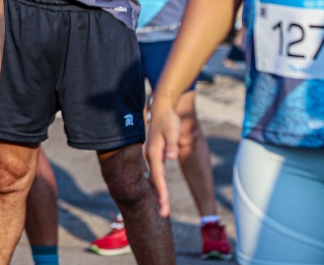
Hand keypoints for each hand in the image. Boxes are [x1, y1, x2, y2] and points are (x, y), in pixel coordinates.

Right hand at [145, 97, 181, 217]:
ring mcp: (150, 156)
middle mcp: (150, 156)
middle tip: (164, 214)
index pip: (158, 177)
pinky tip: (158, 191)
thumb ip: (172, 145)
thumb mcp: (173, 131)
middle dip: (159, 198)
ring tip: (162, 208)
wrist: (162, 108)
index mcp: (154, 153)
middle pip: (154, 181)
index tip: (164, 205)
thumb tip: (171, 157)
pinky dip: (156, 184)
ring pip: (153, 178)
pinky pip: (154, 173)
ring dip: (157, 193)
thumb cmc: (169, 120)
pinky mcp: (153, 155)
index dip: (161, 191)